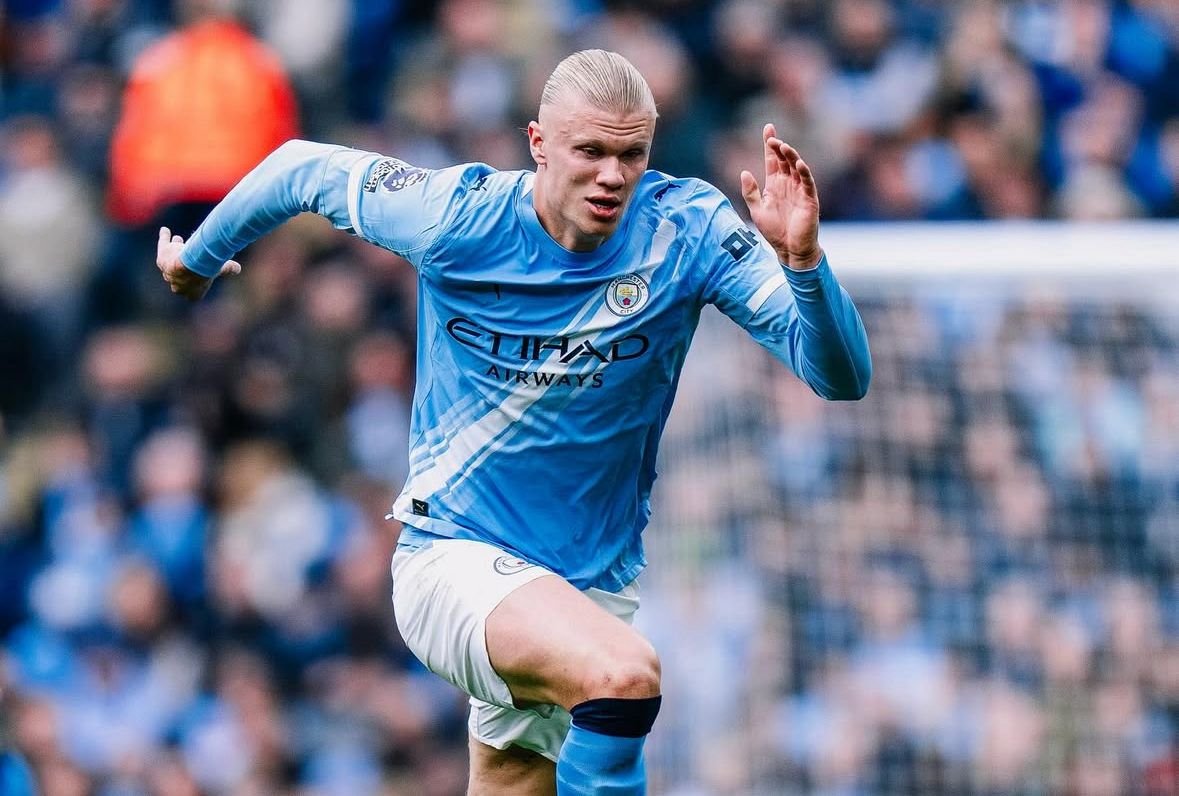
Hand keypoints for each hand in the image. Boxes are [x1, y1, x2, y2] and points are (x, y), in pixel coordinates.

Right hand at [156, 226, 239, 300]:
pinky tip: (165, 230)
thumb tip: (238, 268)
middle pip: (179, 274)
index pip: (191, 292)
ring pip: (170, 259)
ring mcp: (167, 271)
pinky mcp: (161, 258)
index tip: (200, 273)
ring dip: (175, 249)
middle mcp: (177, 284)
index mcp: (190, 292)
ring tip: (178, 239)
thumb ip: (228, 268)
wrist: (189, 266)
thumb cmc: (206, 271)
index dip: (196, 282)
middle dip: (183, 263)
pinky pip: (163, 246)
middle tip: (186, 254)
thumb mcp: (220, 269)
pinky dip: (164, 238)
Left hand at [739, 124, 822, 270]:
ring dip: (790, 156)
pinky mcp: (809, 199)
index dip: (769, 145)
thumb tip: (744, 172)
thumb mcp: (757, 210)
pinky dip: (804, 172)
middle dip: (778, 147)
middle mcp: (788, 184)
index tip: (767, 128)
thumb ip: (750, 192)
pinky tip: (799, 163)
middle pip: (784, 159)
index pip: (772, 160)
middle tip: (771, 137)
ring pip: (796, 167)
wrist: (789, 249)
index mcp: (775, 184)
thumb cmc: (774, 231)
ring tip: (782, 146)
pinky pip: (808, 182)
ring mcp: (800, 190)